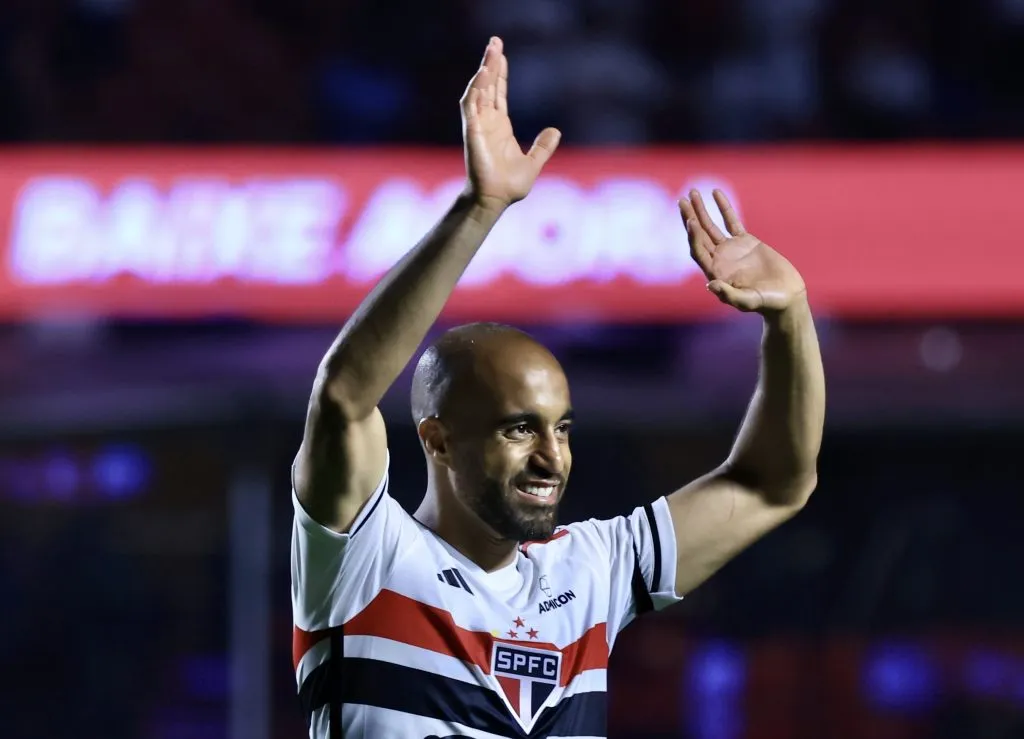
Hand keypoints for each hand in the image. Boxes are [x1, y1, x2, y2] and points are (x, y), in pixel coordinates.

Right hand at [460, 37, 560, 210]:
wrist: (495, 200)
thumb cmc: (510, 186)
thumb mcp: (534, 163)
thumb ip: (543, 147)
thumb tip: (556, 131)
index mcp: (500, 127)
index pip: (498, 93)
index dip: (500, 73)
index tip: (501, 54)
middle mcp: (487, 122)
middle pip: (488, 85)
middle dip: (490, 63)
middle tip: (495, 41)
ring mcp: (478, 126)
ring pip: (479, 91)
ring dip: (484, 71)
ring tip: (491, 51)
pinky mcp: (472, 132)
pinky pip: (471, 106)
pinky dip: (476, 90)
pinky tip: (482, 75)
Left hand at [680, 189, 806, 313]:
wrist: (786, 296)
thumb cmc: (766, 303)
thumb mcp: (748, 301)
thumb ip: (729, 295)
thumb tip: (710, 284)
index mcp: (715, 273)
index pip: (699, 251)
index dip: (693, 237)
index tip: (691, 220)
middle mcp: (719, 260)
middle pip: (699, 236)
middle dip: (690, 218)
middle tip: (681, 201)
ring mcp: (731, 249)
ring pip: (711, 226)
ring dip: (701, 210)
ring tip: (692, 192)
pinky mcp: (745, 241)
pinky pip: (731, 220)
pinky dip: (724, 207)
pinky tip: (716, 192)